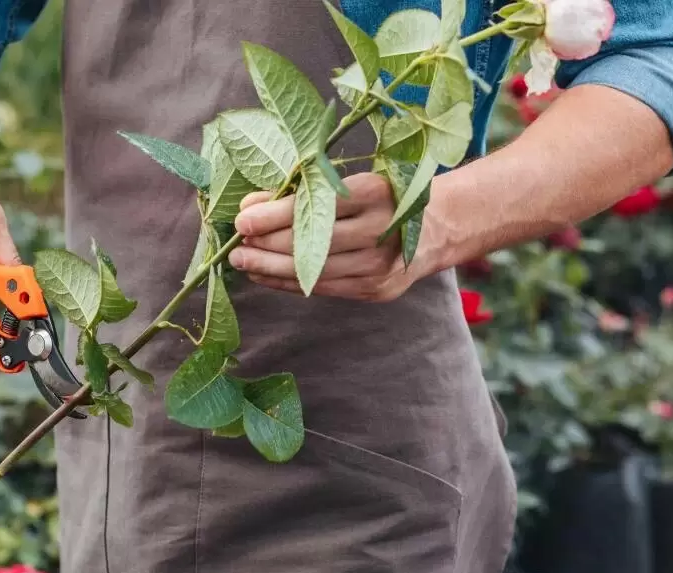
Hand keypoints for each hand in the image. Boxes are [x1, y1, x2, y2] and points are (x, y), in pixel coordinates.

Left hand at [228, 173, 434, 301]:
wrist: (438, 226)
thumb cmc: (383, 197)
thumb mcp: (350, 183)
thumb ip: (302, 192)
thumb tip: (249, 205)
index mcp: (376, 193)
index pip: (316, 206)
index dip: (274, 215)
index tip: (242, 219)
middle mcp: (381, 230)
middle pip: (312, 242)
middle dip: (266, 246)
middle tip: (235, 247)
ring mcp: (380, 265)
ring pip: (313, 271)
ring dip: (270, 269)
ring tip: (242, 263)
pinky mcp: (375, 289)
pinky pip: (322, 288)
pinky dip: (288, 283)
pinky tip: (265, 277)